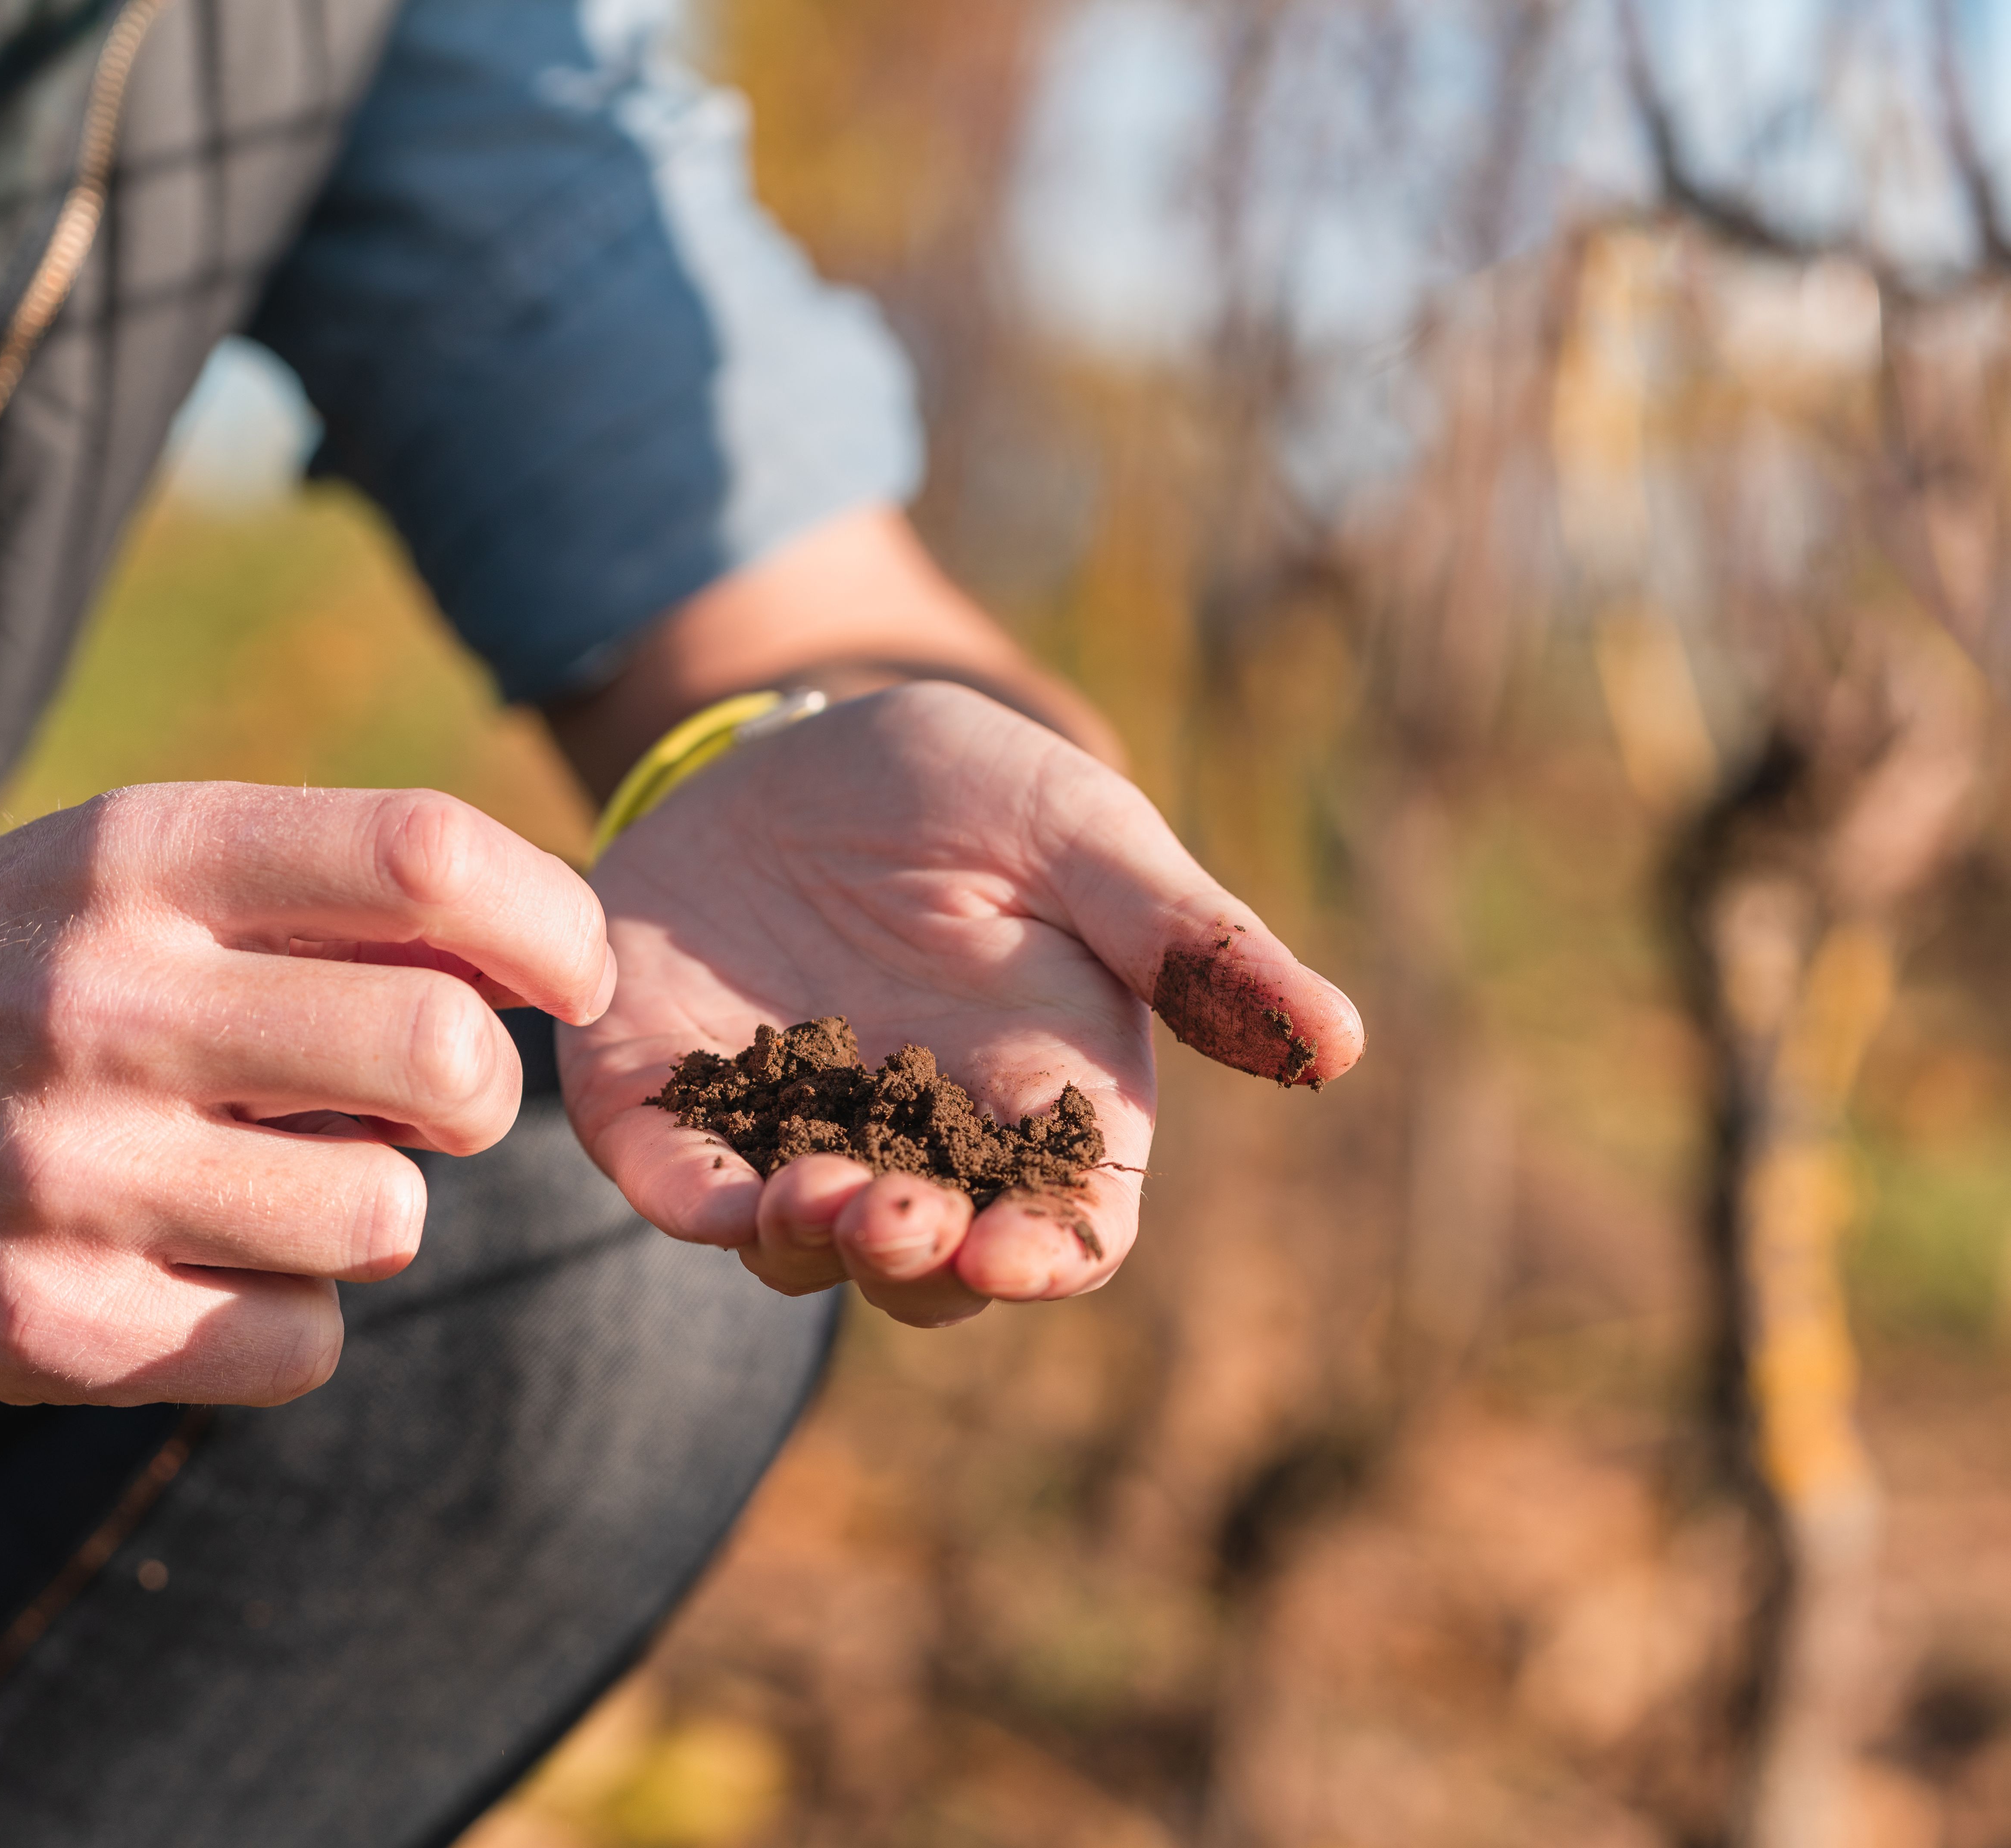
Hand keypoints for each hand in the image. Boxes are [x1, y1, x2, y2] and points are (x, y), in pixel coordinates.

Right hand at [0, 786, 611, 1404]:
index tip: (568, 981)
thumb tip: (531, 976)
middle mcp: (106, 999)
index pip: (427, 855)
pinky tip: (200, 1268)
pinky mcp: (46, 1326)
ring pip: (388, 1222)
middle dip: (472, 1098)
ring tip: (275, 1184)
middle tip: (416, 1105)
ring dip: (373, 1215)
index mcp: (140, 857)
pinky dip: (287, 1317)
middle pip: (445, 1059)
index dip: (551, 925)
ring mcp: (70, 1171)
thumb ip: (316, 896)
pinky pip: (300, 1344)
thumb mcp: (119, 868)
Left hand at [557, 683, 1361, 1325]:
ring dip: (808, 1242)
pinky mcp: (673, 1104)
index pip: (1068, 1222)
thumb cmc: (965, 788)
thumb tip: (1337, 1046)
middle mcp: (918, 1142)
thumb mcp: (1080, 834)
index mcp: (1040, 1094)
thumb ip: (1185, 942)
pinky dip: (688, 1200)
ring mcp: (790, 1132)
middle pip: (935, 1265)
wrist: (790, 745)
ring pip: (805, 1248)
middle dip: (915, 1261)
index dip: (1050, 1256)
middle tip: (889, 1216)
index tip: (1020, 1254)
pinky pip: (678, 1182)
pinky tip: (697, 1194)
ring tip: (804, 1193)